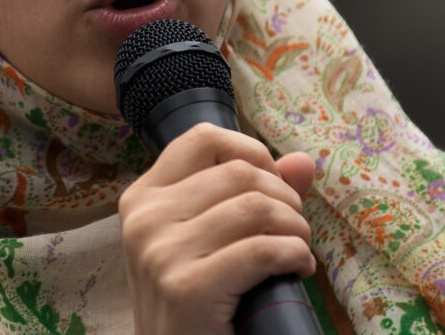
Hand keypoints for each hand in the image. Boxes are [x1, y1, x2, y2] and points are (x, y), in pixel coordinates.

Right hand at [119, 123, 315, 334]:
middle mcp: (145, 217)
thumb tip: (301, 161)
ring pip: (256, 208)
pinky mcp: (187, 287)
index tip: (270, 185)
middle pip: (239, 172)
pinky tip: (297, 269)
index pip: (202, 138)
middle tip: (293, 229)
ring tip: (296, 251)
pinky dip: (295, 256)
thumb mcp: (208, 242)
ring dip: (295, 228)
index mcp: (142, 197)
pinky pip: (262, 250)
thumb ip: (251, 194)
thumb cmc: (193, 305)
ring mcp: (161, 252)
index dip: (251, 152)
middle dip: (284, 197)